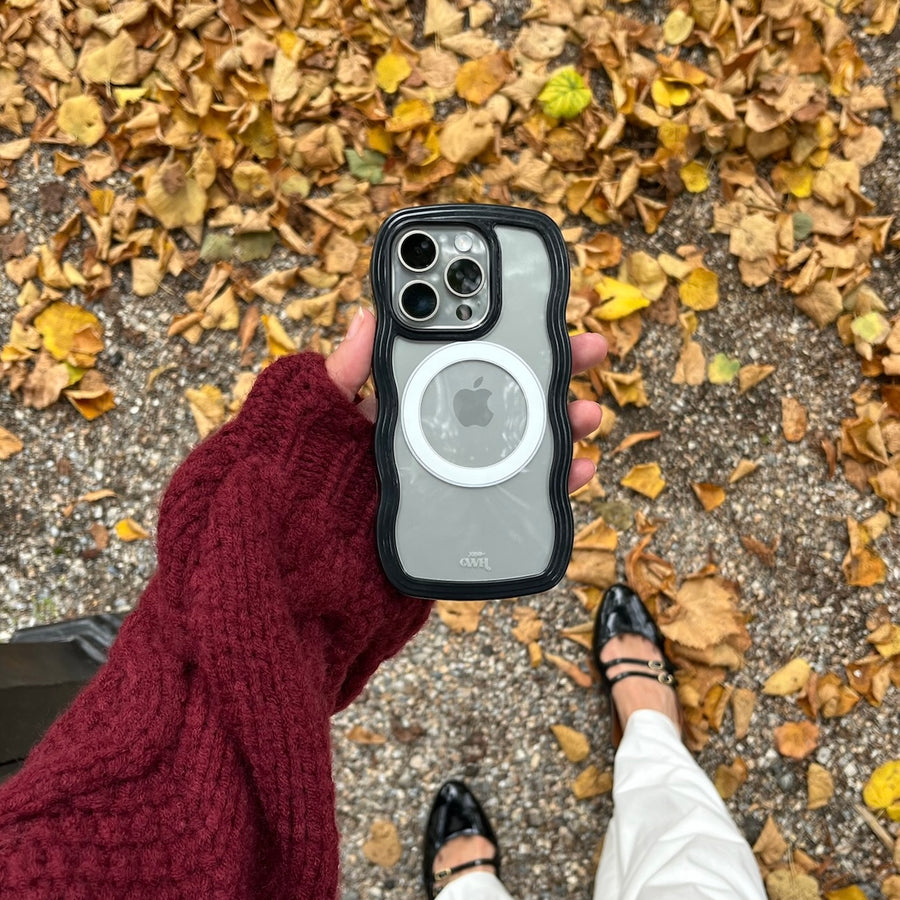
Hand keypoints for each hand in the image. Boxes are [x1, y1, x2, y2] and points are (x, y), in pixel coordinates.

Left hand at [326, 307, 607, 492]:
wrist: (317, 556)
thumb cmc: (313, 478)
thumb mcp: (321, 414)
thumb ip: (344, 371)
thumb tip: (366, 315)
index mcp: (414, 403)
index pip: (466, 360)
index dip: (507, 335)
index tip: (542, 313)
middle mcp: (446, 435)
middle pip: (510, 396)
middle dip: (553, 371)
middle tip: (588, 350)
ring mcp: (462, 474)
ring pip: (525, 442)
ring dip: (564, 424)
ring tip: (588, 413)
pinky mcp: (473, 512)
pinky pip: (522, 494)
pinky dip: (556, 482)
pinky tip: (579, 469)